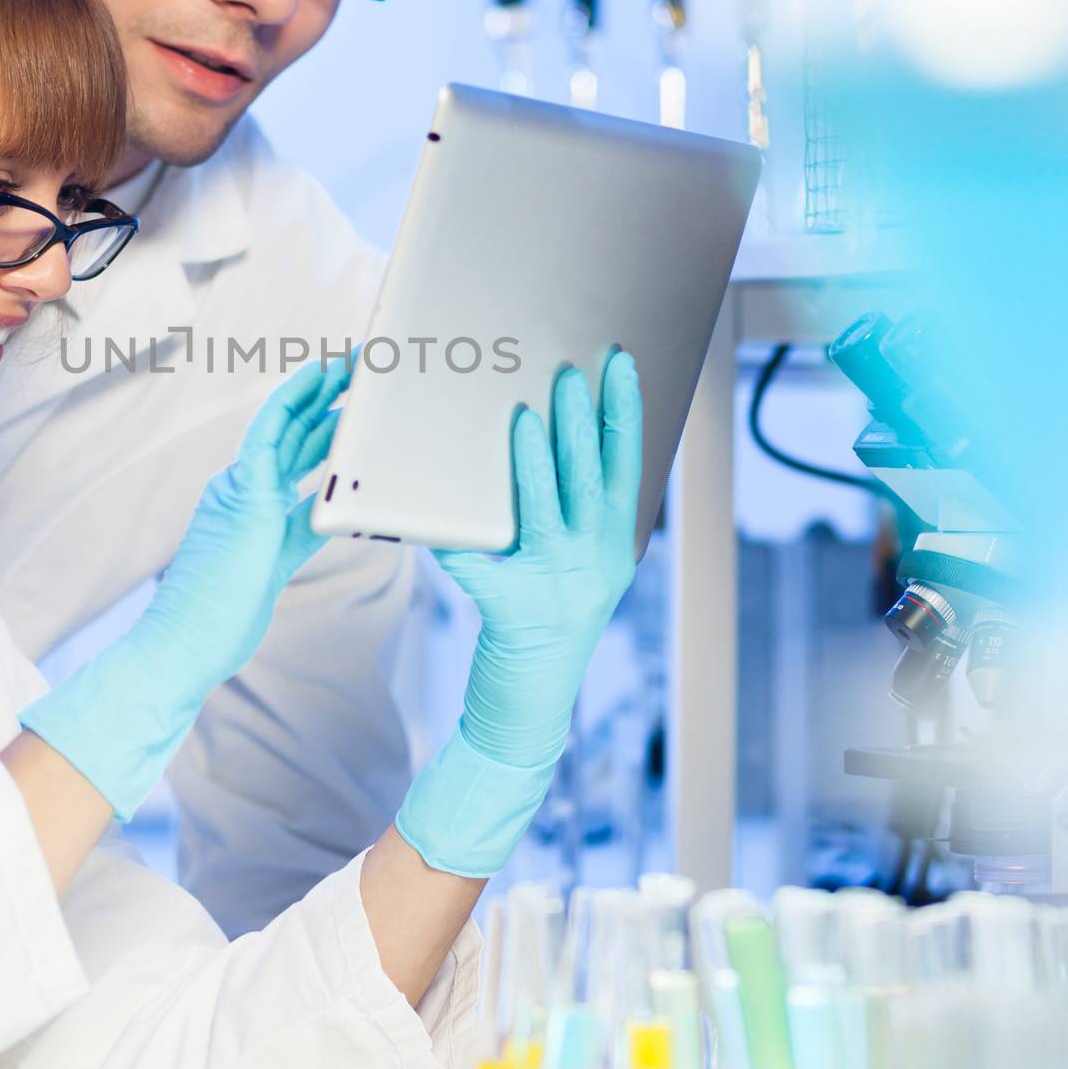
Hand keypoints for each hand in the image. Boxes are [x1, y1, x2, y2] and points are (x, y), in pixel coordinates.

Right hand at [17, 354, 350, 819]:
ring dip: (320, 391)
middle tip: (361, 368)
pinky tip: (318, 377)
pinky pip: (270, 435)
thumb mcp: (274, 567)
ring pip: (284, 424)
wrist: (181, 646)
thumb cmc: (221, 620)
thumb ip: (296, 536)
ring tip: (352, 362)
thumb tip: (326, 517)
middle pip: (293, 433)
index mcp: (248, 506)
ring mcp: (239, 489)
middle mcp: (240, 488)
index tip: (347, 405)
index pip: (292, 455)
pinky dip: (293, 401)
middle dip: (327, 400)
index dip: (321, 427)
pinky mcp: (242, 496)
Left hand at [396, 353, 642, 875]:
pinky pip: (480, 564)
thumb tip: (544, 435)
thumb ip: (571, 514)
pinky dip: (459, 540)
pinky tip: (439, 515)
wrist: (530, 703)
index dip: (626, 414)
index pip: (628, 466)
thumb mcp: (578, 564)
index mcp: (615, 544)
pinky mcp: (513, 610)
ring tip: (522, 413)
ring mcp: (557, 586)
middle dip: (581, 421)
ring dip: (535, 458)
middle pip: (591, 479)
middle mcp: (595, 561)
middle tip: (567, 371)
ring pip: (546, 509)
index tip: (620, 365)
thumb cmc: (546, 618)